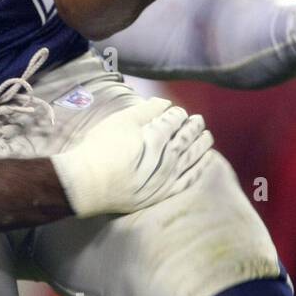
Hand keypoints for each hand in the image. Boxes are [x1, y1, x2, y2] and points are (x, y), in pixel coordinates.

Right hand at [51, 98, 212, 216]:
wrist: (88, 184)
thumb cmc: (100, 149)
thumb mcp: (119, 121)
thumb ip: (144, 110)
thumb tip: (163, 103)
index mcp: (157, 135)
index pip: (175, 119)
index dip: (177, 113)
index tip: (177, 111)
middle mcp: (168, 155)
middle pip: (188, 136)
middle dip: (194, 126)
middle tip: (199, 120)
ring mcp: (168, 176)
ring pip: (193, 157)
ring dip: (202, 144)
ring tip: (207, 136)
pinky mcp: (164, 192)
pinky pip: (189, 179)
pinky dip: (200, 168)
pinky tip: (206, 162)